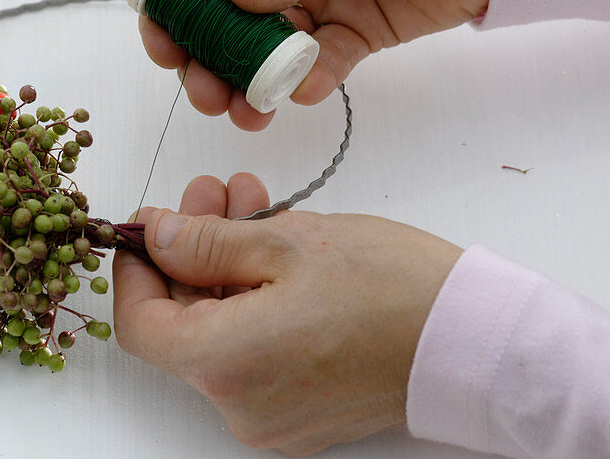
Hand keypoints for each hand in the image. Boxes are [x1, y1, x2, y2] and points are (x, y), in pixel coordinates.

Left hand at [113, 173, 462, 455]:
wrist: (475, 341)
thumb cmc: (391, 289)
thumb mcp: (286, 244)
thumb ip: (205, 242)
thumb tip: (156, 237)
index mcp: (227, 365)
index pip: (140, 323)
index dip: (134, 268)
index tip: (146, 225)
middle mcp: (240, 405)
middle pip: (183, 322)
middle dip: (191, 249)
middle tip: (213, 194)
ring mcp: (273, 414)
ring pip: (220, 330)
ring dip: (225, 264)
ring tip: (249, 204)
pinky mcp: (301, 410)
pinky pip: (254, 349)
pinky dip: (254, 297)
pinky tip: (273, 244)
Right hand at [140, 0, 501, 129]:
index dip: (174, 2)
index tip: (165, 46)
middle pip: (222, 14)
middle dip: (208, 56)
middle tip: (207, 94)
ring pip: (265, 47)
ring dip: (251, 80)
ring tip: (248, 110)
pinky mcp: (356, 28)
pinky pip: (321, 62)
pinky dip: (309, 81)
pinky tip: (306, 92)